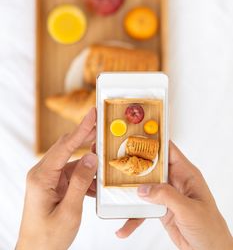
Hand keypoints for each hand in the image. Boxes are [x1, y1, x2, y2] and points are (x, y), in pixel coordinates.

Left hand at [16, 108, 97, 249]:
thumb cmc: (48, 238)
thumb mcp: (69, 211)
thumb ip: (80, 182)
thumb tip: (92, 157)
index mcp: (42, 177)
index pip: (65, 146)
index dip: (81, 128)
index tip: (93, 113)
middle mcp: (42, 173)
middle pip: (67, 147)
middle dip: (86, 136)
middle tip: (103, 125)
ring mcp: (47, 178)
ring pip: (72, 160)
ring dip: (88, 161)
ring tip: (105, 158)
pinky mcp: (53, 184)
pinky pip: (72, 173)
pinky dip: (85, 176)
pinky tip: (96, 183)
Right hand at [116, 141, 232, 249]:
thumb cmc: (210, 228)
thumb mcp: (189, 209)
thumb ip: (166, 196)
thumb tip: (144, 189)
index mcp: (186, 174)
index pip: (168, 151)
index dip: (154, 142)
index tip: (136, 138)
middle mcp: (175, 181)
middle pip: (151, 167)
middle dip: (135, 166)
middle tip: (118, 164)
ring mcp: (166, 195)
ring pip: (144, 187)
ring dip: (130, 193)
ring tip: (116, 195)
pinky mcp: (160, 209)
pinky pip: (143, 209)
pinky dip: (133, 216)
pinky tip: (124, 226)